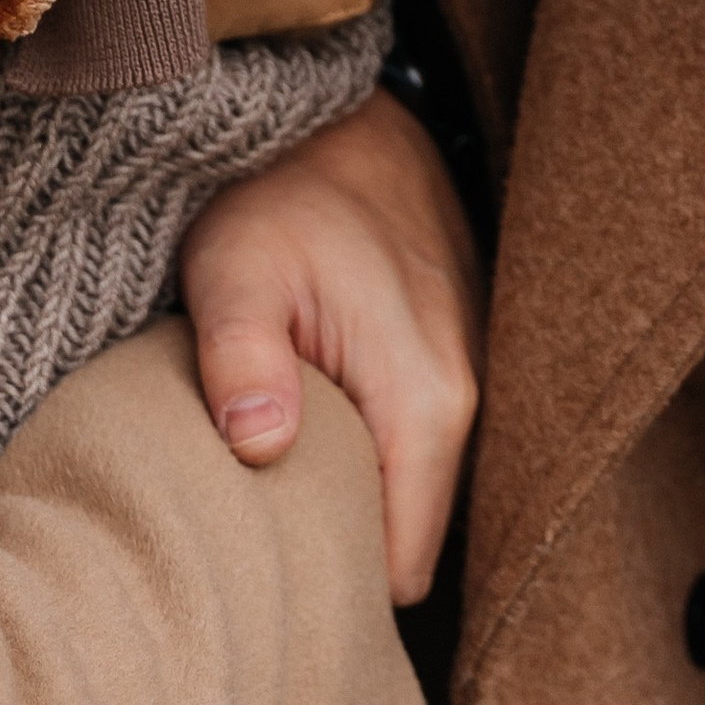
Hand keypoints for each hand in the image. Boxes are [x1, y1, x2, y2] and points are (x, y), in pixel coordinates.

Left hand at [178, 85, 484, 605]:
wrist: (338, 118)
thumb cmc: (277, 194)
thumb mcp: (236, 269)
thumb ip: (243, 360)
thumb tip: (259, 449)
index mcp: (427, 403)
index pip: (401, 571)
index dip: (335, 587)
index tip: (264, 577)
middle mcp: (468, 402)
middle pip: (406, 541)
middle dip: (338, 554)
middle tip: (252, 538)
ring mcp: (467, 380)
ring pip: (408, 495)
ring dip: (348, 499)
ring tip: (271, 483)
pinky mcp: (450, 360)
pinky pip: (412, 449)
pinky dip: (363, 456)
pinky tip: (305, 434)